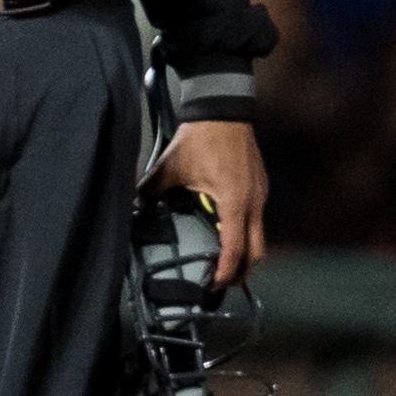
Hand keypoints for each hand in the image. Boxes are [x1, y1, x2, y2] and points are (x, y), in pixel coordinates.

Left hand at [149, 118, 268, 284]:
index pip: (235, 248)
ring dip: (245, 254)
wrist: (223, 110)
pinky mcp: (260, 187)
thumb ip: (150, 191)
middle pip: (257, 251)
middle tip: (220, 284)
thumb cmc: (199, 137)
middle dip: (241, 271)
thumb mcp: (169, 167)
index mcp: (234, 201)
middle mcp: (254, 201)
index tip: (214, 285)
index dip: (226, 271)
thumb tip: (134, 209)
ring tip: (223, 265)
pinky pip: (257, 220)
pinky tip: (227, 236)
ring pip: (260, 236)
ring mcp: (261, 194)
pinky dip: (246, 235)